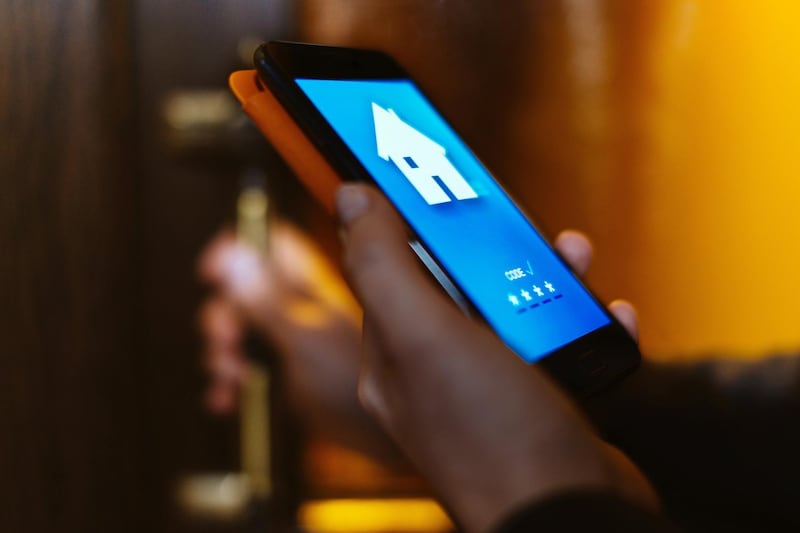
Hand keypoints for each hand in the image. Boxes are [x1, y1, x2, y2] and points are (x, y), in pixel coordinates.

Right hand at [198, 222, 397, 458]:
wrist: (380, 443)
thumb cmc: (362, 387)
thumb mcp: (307, 339)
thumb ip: (269, 299)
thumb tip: (234, 252)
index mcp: (313, 281)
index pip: (270, 239)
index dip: (237, 245)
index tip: (212, 271)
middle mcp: (301, 302)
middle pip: (243, 285)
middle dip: (224, 310)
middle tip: (226, 339)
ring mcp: (292, 337)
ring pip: (240, 325)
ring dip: (223, 348)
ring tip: (230, 375)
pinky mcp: (284, 371)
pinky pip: (246, 363)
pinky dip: (231, 378)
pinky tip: (226, 398)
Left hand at [336, 184, 656, 532]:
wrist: (569, 514)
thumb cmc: (491, 432)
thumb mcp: (424, 335)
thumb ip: (382, 265)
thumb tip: (352, 197)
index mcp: (395, 354)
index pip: (388, 269)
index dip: (408, 220)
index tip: (432, 178)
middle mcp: (438, 369)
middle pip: (457, 282)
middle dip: (488, 245)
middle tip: (518, 221)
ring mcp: (492, 385)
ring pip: (513, 306)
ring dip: (545, 274)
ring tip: (574, 256)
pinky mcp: (542, 397)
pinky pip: (559, 342)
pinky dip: (583, 320)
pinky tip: (608, 312)